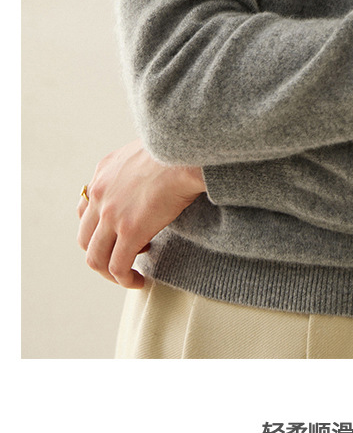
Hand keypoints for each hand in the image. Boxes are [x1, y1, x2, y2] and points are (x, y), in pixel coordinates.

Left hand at [77, 140, 204, 288]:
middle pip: (85, 239)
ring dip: (110, 273)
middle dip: (102, 254)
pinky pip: (118, 267)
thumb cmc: (177, 152)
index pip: (85, 210)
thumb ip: (134, 169)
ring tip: (130, 277)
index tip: (117, 236)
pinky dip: (125, 280)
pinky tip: (140, 281)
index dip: (99, 230)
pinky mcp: (130, 231)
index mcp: (102, 173)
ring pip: (96, 258)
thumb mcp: (143, 152)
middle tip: (124, 258)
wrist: (188, 154)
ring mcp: (112, 214)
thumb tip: (148, 182)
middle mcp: (100, 194)